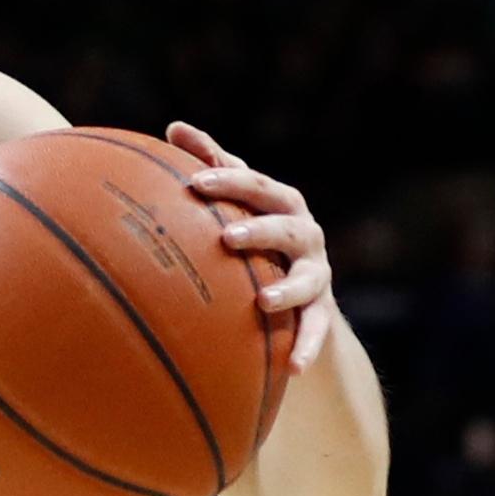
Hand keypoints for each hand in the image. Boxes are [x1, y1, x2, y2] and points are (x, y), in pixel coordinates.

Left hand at [172, 121, 338, 372]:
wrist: (303, 292)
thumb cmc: (258, 237)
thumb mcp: (239, 203)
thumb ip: (213, 165)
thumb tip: (173, 126)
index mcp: (281, 204)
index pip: (255, 185)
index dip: (227, 182)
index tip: (194, 183)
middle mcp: (305, 235)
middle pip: (286, 226)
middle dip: (260, 230)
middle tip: (227, 238)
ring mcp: (316, 274)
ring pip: (307, 280)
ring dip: (287, 289)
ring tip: (263, 302)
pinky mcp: (321, 313)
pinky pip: (316, 331)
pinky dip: (307, 347)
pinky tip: (292, 369)